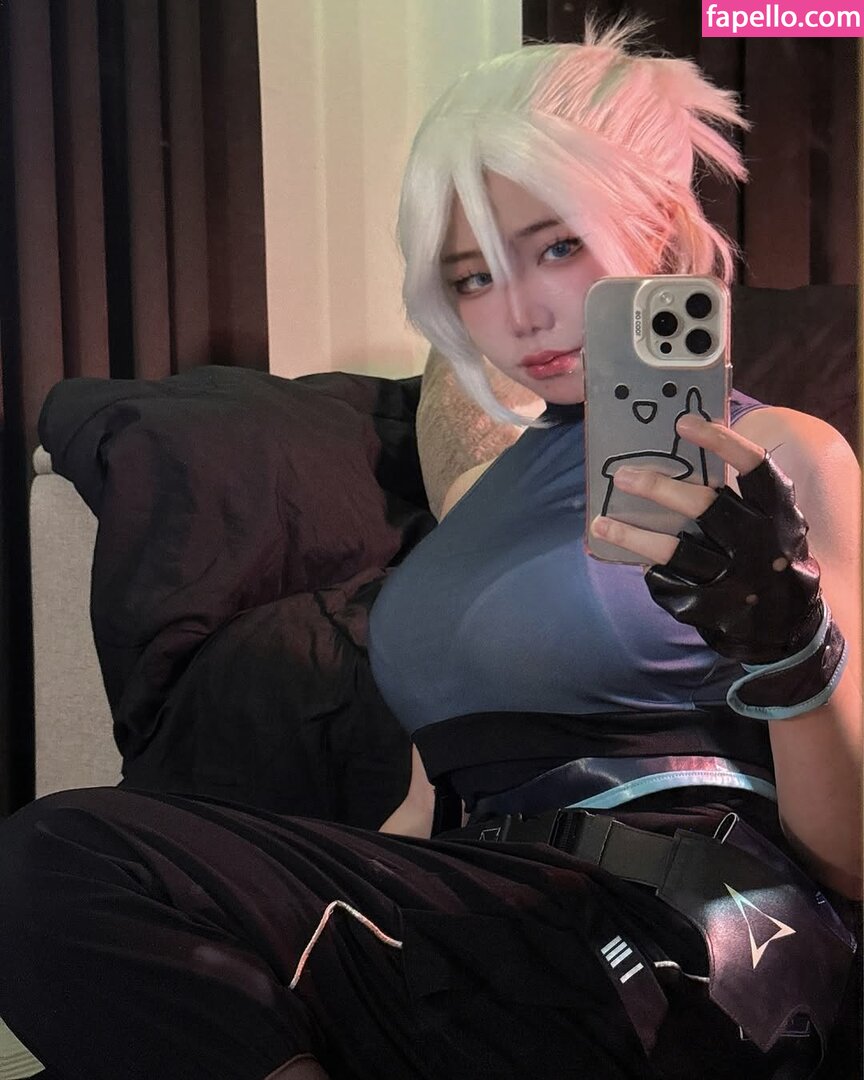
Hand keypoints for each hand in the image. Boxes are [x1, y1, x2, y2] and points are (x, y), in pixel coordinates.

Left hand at [590, 414, 822, 663]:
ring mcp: (734, 578)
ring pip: (673, 550)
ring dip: (632, 535)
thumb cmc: (767, 554)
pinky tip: (632, 559)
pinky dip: (649, 569)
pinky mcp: (712, 607)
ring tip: (600, 524)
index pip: (754, 467)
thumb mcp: (769, 521)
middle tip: (622, 476)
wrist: (787, 626)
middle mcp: (758, 542)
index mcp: (777, 512)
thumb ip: (737, 494)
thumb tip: (678, 455)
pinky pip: (668, 583)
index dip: (721, 441)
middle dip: (658, 487)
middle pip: (704, 505)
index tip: (683, 423)